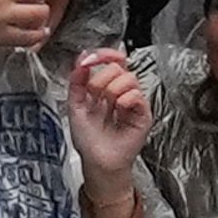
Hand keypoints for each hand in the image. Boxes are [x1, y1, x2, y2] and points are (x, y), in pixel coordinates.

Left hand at [65, 45, 150, 180]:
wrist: (98, 162)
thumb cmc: (88, 140)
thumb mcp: (74, 106)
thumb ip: (76, 81)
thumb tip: (82, 60)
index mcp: (103, 88)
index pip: (109, 62)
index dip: (104, 55)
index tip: (95, 57)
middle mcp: (119, 92)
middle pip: (117, 67)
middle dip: (102, 79)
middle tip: (96, 96)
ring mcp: (132, 101)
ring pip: (128, 78)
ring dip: (113, 90)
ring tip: (108, 106)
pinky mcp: (142, 113)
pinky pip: (137, 94)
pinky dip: (126, 99)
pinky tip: (119, 109)